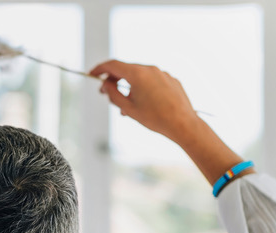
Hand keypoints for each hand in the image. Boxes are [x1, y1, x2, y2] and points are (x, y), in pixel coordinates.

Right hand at [91, 60, 251, 185]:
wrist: (183, 124)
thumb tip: (106, 85)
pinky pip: (152, 80)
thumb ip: (113, 94)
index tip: (93, 74)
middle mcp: (150, 69)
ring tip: (127, 106)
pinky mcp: (171, 80)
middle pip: (126, 69)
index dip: (100, 69)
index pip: (113, 65)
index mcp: (138, 74)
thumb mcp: (128, 108)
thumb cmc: (156, 118)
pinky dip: (143, 88)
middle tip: (106, 92)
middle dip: (114, 80)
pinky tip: (144, 104)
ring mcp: (162, 73)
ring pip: (140, 76)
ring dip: (129, 87)